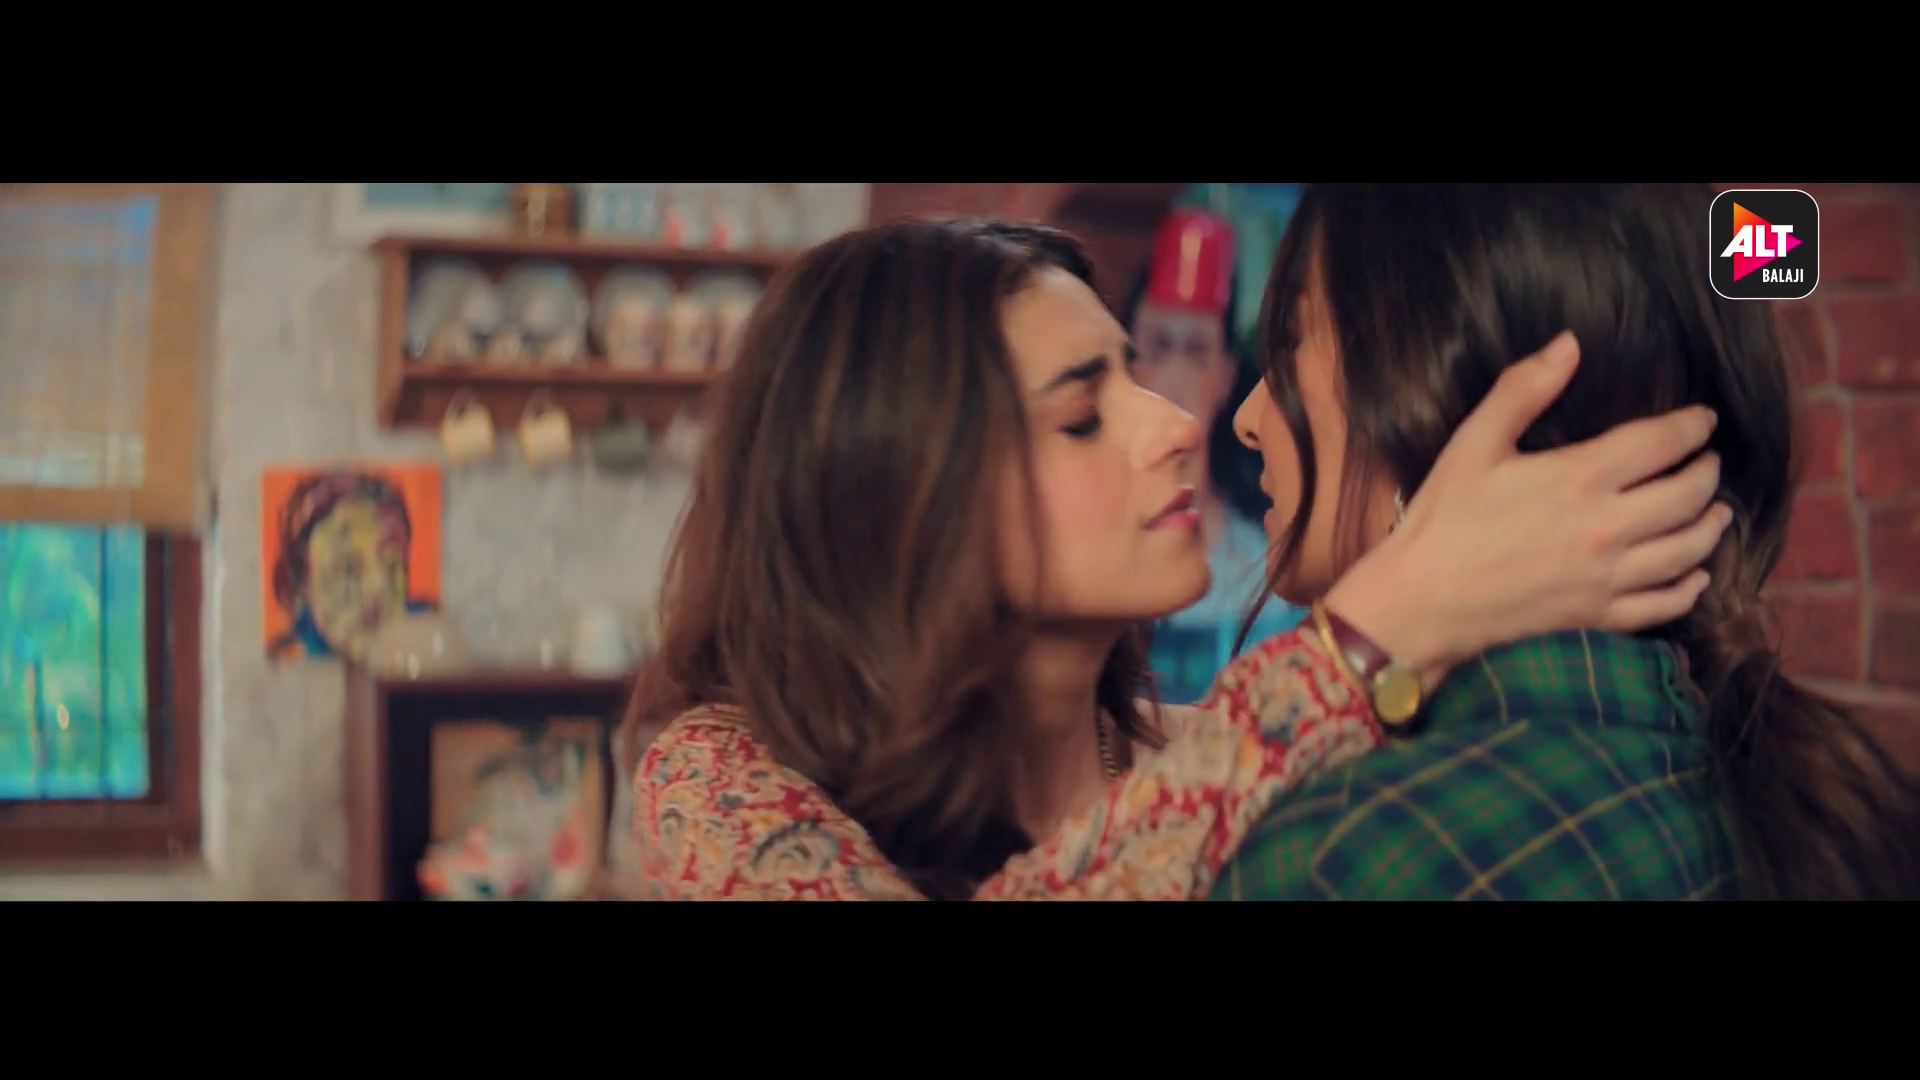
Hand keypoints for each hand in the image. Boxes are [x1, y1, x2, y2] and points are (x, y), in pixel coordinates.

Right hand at [1324, 331, 1729, 689]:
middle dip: (1707, 473)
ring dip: (1711, 527)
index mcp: (1580, 477)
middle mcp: (1607, 528)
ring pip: (1688, 551)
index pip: (1662, 443)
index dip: (1692, 426)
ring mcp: (1607, 577)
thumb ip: (1523, 389)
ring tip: (1718, 511)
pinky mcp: (1597, 616)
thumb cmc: (1443, 519)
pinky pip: (1664, 604)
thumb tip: (1569, 344)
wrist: (1421, 601)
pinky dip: (1690, 588)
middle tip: (1708, 461)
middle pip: (1688, 496)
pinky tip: (1697, 574)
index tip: (1704, 419)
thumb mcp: (1474, 443)